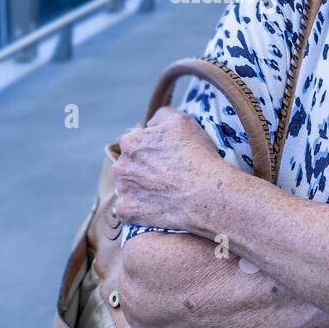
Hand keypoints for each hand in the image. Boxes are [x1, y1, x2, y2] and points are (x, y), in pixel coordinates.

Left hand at [111, 107, 229, 234]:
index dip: (153, 148)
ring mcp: (123, 190)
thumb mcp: (182, 120)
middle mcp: (121, 165)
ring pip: (128, 186)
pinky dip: (139, 209)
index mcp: (131, 142)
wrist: (207, 194)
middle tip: (167, 175)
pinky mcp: (128, 211)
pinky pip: (127, 209)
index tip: (167, 156)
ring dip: (140, 188)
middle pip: (129, 165)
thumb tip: (149, 125)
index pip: (136, 142)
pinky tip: (157, 207)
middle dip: (143, 168)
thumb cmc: (196, 155)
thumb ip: (160, 116)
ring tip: (165, 191)